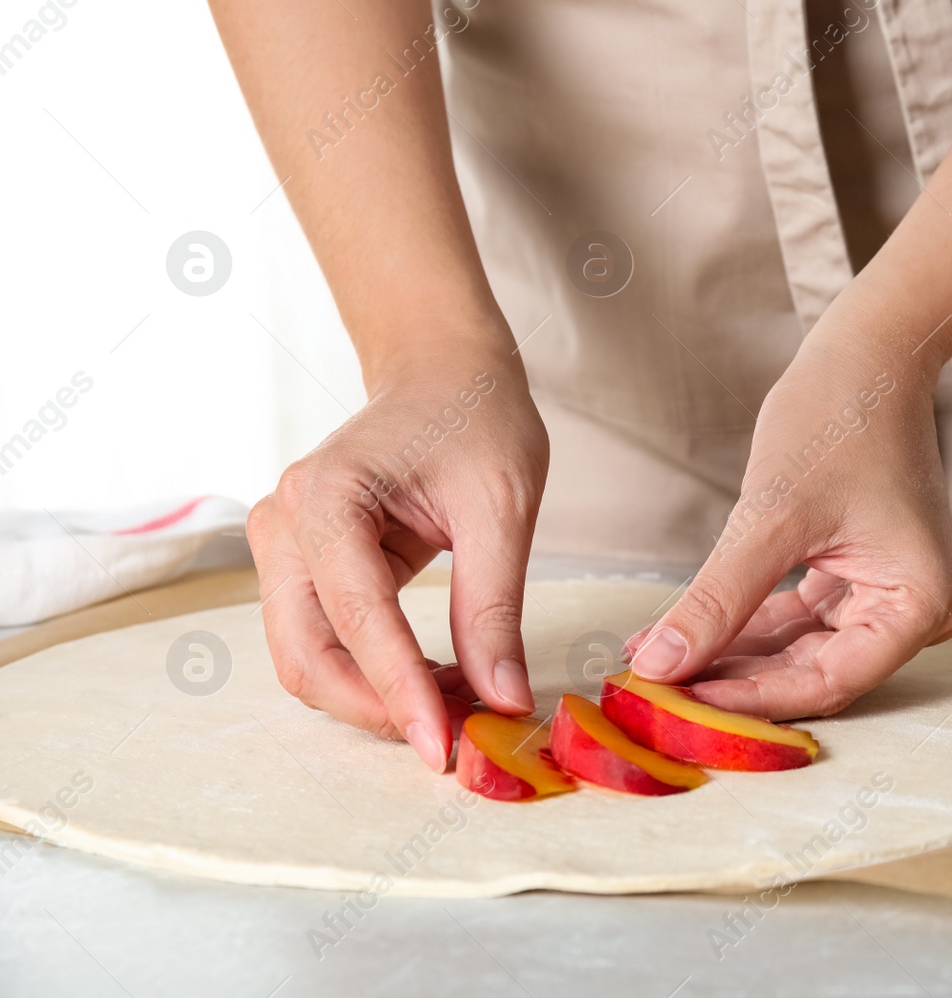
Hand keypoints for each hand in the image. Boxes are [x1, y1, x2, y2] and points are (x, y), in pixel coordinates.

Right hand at [246, 339, 547, 770]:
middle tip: (455, 743)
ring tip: (458, 710)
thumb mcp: (503, 508)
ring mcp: (281, 545)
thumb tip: (504, 700)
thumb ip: (495, 608)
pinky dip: (373, 675)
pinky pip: (323, 641)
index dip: (399, 691)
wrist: (443, 371)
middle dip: (378, 709)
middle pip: (308, 655)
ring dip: (374, 699)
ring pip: (306, 659)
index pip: (356, 617)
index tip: (442, 747)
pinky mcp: (299, 565)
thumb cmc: (476, 417)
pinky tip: (438, 682)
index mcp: (326, 495)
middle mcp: (284, 522)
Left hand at [623, 320, 951, 720]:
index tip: (678, 705)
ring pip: (798, 651)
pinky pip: (797, 621)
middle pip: (813, 674)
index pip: (828, 683)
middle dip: (732, 681)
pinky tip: (681, 635)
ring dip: (728, 656)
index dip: (749, 701)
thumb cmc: (840, 418)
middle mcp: (914, 614)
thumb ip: (718, 599)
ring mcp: (886, 596)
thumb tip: (660, 665)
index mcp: (918, 606)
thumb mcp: (771, 516)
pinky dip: (743, 626)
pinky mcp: (857, 578)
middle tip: (654, 693)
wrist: (869, 354)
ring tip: (654, 663)